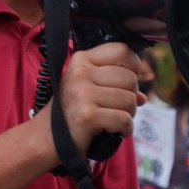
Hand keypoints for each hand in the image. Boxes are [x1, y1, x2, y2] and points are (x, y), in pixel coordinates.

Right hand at [54, 42, 143, 156]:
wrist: (46, 138)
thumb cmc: (71, 112)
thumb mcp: (87, 88)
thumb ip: (114, 84)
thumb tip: (142, 96)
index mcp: (82, 60)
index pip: (122, 50)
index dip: (133, 66)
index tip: (127, 82)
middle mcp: (81, 73)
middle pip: (130, 78)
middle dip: (130, 97)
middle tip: (115, 108)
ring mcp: (82, 93)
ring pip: (130, 100)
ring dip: (128, 115)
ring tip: (111, 120)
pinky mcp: (87, 115)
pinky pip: (124, 120)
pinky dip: (124, 129)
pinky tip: (112, 131)